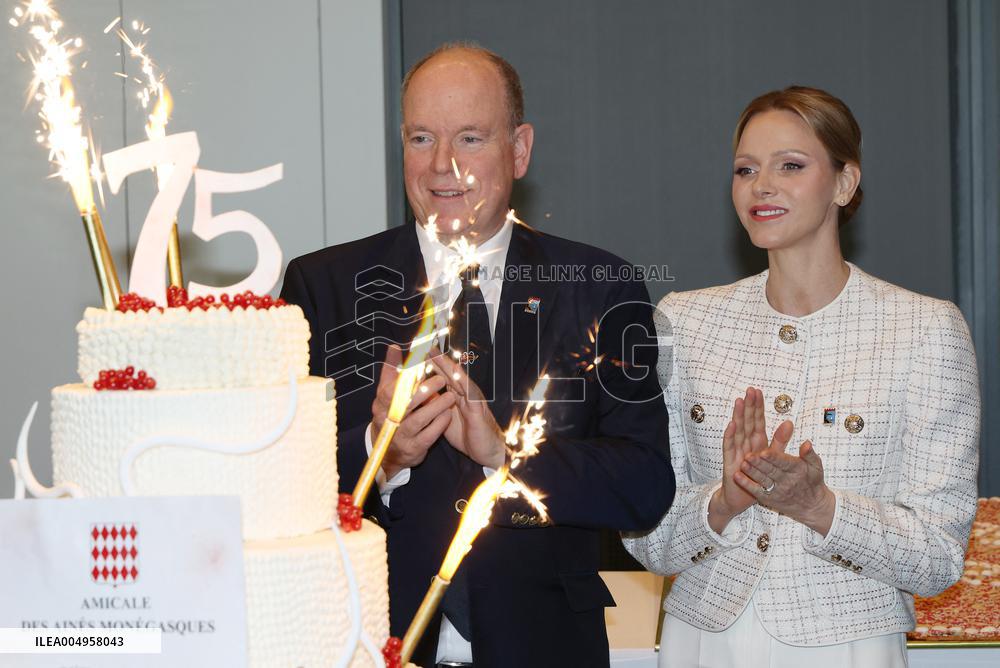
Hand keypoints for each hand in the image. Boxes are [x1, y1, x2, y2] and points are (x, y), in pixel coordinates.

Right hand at [373, 345, 456, 478]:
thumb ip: (391, 370)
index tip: (420, 367)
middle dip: (423, 391)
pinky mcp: (413, 448)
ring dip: (435, 407)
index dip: (404, 379)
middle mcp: (388, 421)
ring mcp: (400, 436)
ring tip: (450, 396)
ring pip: (418, 420)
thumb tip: (394, 347)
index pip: (389, 391)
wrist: (390, 452)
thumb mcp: (387, 394)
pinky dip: (439, 424)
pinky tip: (448, 414)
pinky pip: (428, 436)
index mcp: (381, 405)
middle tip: (441, 380)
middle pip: (404, 405)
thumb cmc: (391, 414)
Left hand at [428, 347, 505, 469]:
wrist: (487, 452)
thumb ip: (436, 408)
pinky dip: (464, 382)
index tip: (420, 355)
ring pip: (460, 379)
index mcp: (456, 397)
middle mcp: (465, 395)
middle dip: (439, 360)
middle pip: (450, 374)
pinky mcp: (478, 409)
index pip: (443, 378)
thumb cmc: (468, 436)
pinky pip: (471, 393)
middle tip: (427, 347)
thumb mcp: (445, 420)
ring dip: (449, 366)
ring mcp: (472, 400)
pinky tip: (457, 373)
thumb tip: (421, 398)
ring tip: (438, 355)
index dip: (433, 367)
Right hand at [708, 388, 793, 533]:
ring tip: (739, 401)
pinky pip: (730, 447)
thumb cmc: (756, 478)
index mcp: (757, 443)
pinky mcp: (730, 463)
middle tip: (750, 390)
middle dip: (748, 406)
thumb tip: (789, 422)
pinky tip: (732, 425)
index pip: (757, 421)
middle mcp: (745, 445)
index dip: (758, 407)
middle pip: (747, 422)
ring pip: (738, 431)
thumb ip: (780, 441)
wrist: (741, 499)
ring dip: (738, 416)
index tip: (758, 391)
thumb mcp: (773, 458)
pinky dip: (730, 436)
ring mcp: (736, 453)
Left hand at [736, 437, 835, 536]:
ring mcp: (777, 491)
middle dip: (759, 463)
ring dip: (752, 472)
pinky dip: (747, 484)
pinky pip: (757, 491)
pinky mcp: (769, 498)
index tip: (764, 451)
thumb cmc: (813, 482)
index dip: (774, 457)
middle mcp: (787, 481)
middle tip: (748, 455)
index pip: (784, 463)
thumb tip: (806, 443)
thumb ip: (810, 454)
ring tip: (742, 464)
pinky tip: (737, 476)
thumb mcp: (816, 467)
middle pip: (771, 471)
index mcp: (797, 470)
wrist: (812, 507)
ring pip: (763, 480)